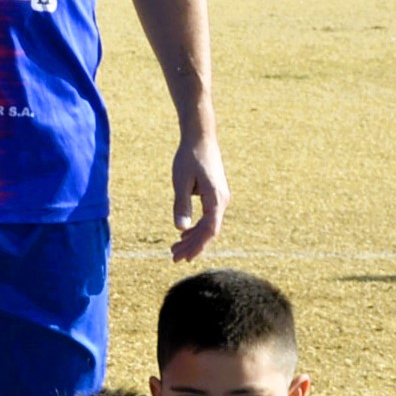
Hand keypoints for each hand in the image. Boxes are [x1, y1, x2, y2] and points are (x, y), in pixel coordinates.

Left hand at [170, 123, 229, 261]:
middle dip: (192, 246)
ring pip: (208, 225)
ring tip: (175, 249)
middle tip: (174, 258)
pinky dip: (196, 227)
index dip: (196, 246)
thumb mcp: (181, 181)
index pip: (209, 230)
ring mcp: (220, 198)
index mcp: (216, 199)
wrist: (201, 138)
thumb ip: (181, 204)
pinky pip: (208, 217)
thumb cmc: (189, 157)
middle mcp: (222, 201)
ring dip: (193, 238)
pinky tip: (183, 234)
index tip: (182, 257)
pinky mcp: (215, 195)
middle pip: (209, 231)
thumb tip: (179, 228)